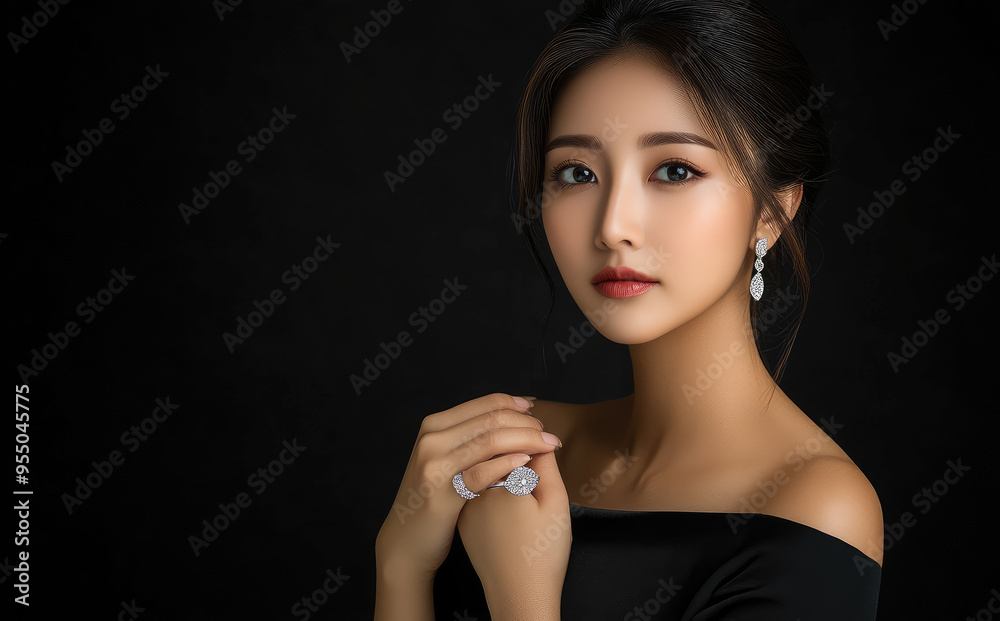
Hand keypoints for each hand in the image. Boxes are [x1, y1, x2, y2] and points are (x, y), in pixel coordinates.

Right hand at [375, 393, 559, 583]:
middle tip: (549, 436)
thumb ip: (468, 438)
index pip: (486, 404)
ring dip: (526, 441)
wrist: (407, 540)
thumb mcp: (443, 459)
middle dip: (528, 425)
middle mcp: (432, 440)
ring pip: (491, 441)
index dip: (517, 406)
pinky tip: (526, 465)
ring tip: (547, 448)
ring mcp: (435, 465)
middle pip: (492, 419)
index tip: (538, 414)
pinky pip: (483, 472)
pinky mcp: (442, 493)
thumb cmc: (434, 499)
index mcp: (435, 426)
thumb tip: (509, 416)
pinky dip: (509, 465)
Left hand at [457, 449, 570, 620]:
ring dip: (501, 458)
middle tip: (540, 455)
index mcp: (499, 482)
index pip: (512, 440)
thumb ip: (546, 466)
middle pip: (492, 449)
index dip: (532, 438)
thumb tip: (537, 440)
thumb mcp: (556, 505)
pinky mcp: (463, 518)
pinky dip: (490, 479)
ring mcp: (466, 504)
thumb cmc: (542, 554)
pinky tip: (511, 492)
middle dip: (515, 443)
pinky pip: (475, 486)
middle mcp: (475, 490)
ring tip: (527, 475)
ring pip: (481, 466)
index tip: (548, 446)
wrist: (519, 596)